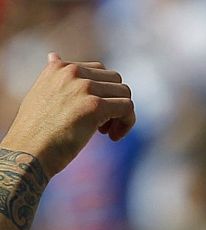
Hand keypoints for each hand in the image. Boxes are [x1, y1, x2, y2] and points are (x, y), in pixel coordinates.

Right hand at [2, 54, 135, 177]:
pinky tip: (113, 137)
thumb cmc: (35, 130)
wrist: (29, 150)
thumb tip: (54, 56)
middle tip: (103, 125)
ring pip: (125, 93)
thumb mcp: (41, 93)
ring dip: (122, 114)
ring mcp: (84, 87)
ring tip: (106, 132)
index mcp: (58, 67)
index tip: (95, 113)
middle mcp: (71, 72)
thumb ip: (54, 77)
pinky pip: (128, 108)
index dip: (103, 93)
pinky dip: (127, 124)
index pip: (98, 70)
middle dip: (114, 102)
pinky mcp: (95, 106)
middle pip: (115, 80)